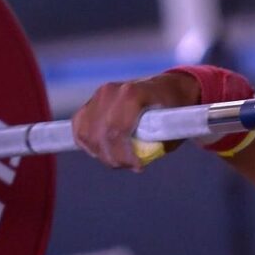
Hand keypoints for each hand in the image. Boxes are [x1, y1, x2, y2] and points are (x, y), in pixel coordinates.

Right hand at [71, 72, 200, 169]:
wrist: (168, 88)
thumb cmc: (174, 109)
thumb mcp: (174, 126)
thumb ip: (157, 143)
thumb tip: (140, 160)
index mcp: (133, 93)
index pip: (117, 130)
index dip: (123, 154)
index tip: (138, 166)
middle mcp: (111, 91)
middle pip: (100, 135)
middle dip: (113, 158)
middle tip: (130, 165)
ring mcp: (99, 95)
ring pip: (86, 134)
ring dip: (100, 153)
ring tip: (120, 159)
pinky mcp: (91, 102)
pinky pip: (80, 129)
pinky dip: (88, 144)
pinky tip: (104, 151)